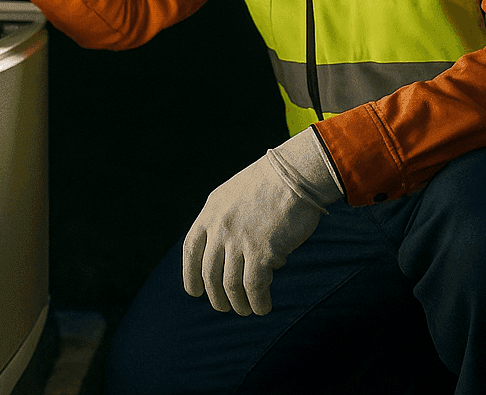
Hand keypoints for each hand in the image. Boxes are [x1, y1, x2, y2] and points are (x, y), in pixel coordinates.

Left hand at [182, 135, 336, 315]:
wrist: (296, 174)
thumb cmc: (272, 184)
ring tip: (247, 310)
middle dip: (216, 296)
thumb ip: (224, 220)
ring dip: (238, 303)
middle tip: (225, 306)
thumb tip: (226, 253)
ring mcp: (238, 239)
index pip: (191, 250)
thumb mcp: (234, 195)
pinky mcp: (261, 250)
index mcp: (210, 212)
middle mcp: (220, 227)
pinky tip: (263, 307)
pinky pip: (254, 286)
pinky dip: (257, 302)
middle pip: (209, 273)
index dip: (190, 274)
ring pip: (230, 284)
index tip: (195, 291)